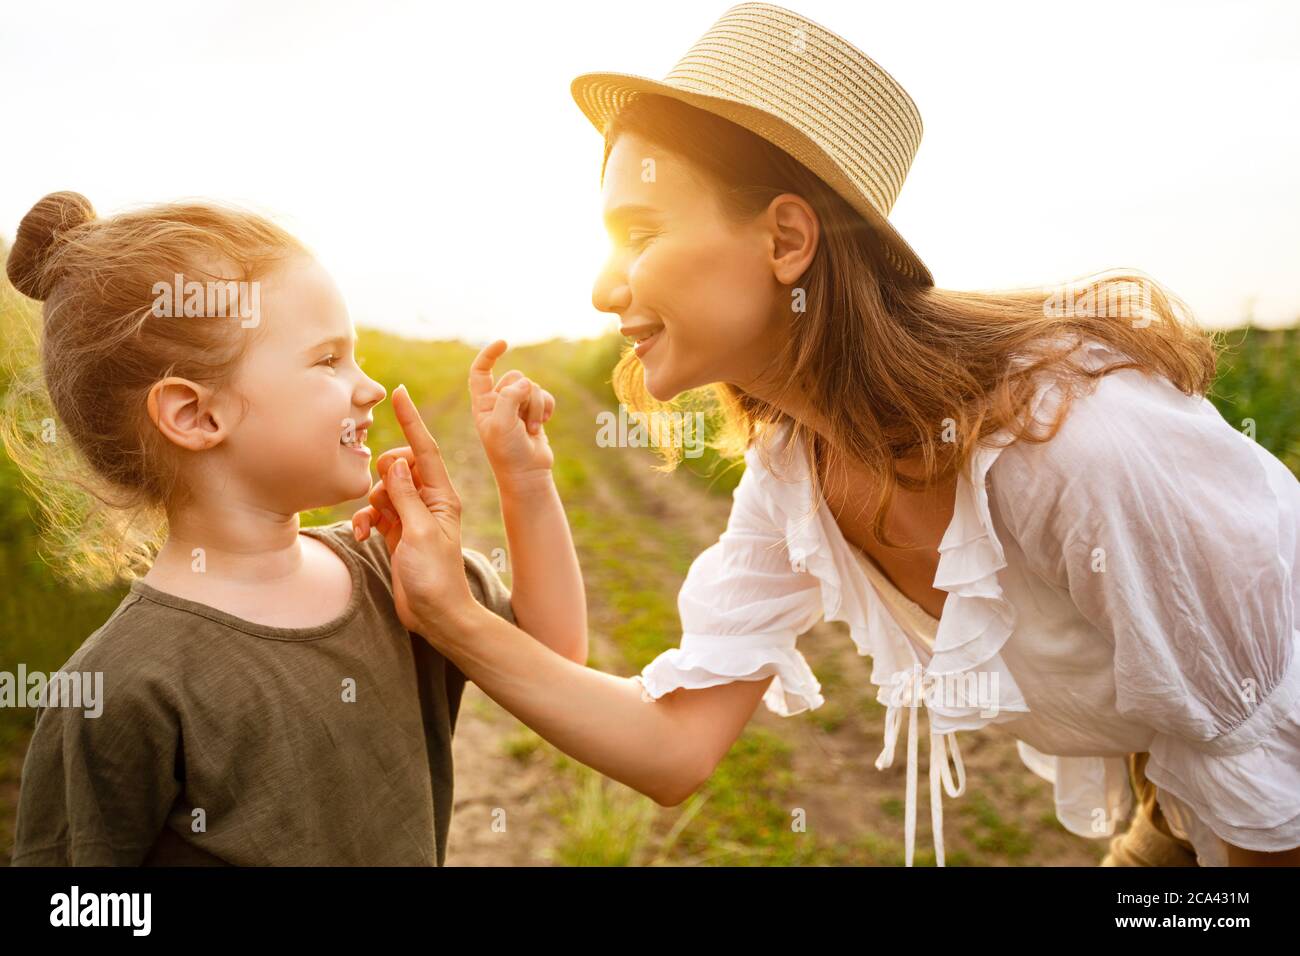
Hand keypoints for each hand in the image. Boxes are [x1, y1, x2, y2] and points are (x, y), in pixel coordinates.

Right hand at [353, 384, 475, 631]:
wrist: (436, 615)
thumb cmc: (435, 576)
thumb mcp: (419, 532)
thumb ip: (405, 495)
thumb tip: (395, 461)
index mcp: (442, 496)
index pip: (425, 449)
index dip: (411, 420)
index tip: (399, 393)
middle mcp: (428, 501)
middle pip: (399, 466)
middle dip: (383, 475)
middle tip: (382, 498)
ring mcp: (411, 517)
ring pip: (382, 489)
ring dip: (369, 503)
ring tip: (371, 524)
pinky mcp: (397, 532)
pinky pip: (374, 512)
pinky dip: (363, 520)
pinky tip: (359, 535)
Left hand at [469, 339, 555, 489]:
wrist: (527, 474)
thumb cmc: (508, 452)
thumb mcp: (501, 423)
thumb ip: (509, 397)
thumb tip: (525, 382)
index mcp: (482, 403)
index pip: (481, 371)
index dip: (490, 355)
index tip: (504, 343)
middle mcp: (498, 402)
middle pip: (516, 378)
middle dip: (524, 396)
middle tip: (521, 421)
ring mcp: (517, 407)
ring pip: (533, 387)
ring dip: (536, 407)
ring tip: (531, 428)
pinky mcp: (534, 413)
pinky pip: (545, 396)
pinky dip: (546, 407)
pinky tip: (543, 423)